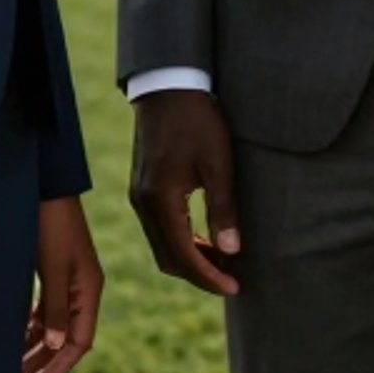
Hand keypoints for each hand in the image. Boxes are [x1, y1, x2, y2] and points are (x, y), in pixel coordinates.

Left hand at [20, 197, 103, 372]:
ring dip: (34, 346)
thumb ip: (55, 308)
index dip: (59, 368)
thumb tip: (55, 345)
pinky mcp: (53, 273)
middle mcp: (82, 289)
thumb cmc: (51, 225)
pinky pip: (44, 311)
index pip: (80, 342)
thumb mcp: (54, 269)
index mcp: (89, 289)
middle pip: (66, 338)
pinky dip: (30, 327)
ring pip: (53, 326)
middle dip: (42, 362)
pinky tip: (13, 337)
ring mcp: (68, 281)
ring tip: (11, 367)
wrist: (46, 186)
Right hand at [129, 88, 240, 296]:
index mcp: (160, 199)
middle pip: (168, 258)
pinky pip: (158, 228)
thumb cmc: (197, 119)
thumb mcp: (218, 162)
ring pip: (161, 245)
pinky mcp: (140, 187)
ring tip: (222, 261)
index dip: (209, 277)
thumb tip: (232, 251)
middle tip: (231, 279)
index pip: (183, 256)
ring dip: (189, 258)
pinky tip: (202, 237)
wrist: (167, 85)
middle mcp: (143, 203)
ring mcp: (138, 195)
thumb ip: (223, 208)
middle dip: (199, 274)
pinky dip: (179, 241)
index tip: (235, 287)